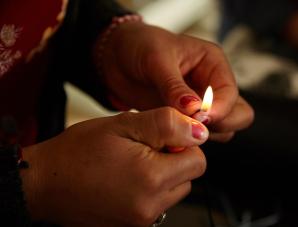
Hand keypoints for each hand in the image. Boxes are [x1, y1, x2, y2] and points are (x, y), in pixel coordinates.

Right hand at [20, 107, 207, 225]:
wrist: (43, 183)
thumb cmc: (77, 152)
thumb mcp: (123, 124)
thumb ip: (166, 125)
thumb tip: (199, 131)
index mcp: (151, 178)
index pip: (198, 161)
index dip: (183, 143)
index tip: (160, 138)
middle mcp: (151, 206)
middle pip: (189, 177)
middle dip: (174, 159)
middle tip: (142, 149)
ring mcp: (142, 221)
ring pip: (175, 191)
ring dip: (163, 175)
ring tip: (132, 164)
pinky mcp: (133, 226)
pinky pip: (158, 204)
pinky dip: (150, 189)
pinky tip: (126, 179)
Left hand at [98, 22, 253, 141]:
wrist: (115, 58)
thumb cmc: (139, 46)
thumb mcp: (156, 60)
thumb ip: (175, 86)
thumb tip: (194, 108)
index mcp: (212, 63)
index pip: (229, 92)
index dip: (219, 108)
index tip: (199, 118)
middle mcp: (211, 84)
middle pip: (237, 113)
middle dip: (221, 124)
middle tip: (194, 127)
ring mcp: (200, 104)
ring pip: (222, 128)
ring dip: (203, 134)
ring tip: (178, 130)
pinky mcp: (185, 118)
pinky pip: (197, 135)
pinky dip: (188, 140)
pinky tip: (170, 136)